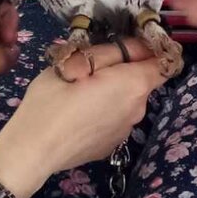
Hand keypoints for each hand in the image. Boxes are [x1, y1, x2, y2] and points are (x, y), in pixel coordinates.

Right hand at [0, 38, 167, 197]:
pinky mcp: (112, 145)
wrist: (33, 152)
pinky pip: (115, 118)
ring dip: (112, 92)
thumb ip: (110, 52)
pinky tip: (78, 114)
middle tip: (89, 68)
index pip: (162, 62)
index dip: (150, 50)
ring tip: (80, 92)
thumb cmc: (52, 102)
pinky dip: (104, 111)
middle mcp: (138, 109)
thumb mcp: (76, 63)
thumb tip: (137, 46)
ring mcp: (126, 130)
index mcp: (133, 85)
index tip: (128, 45)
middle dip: (123, 71)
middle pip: (142, 81)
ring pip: (127, 100)